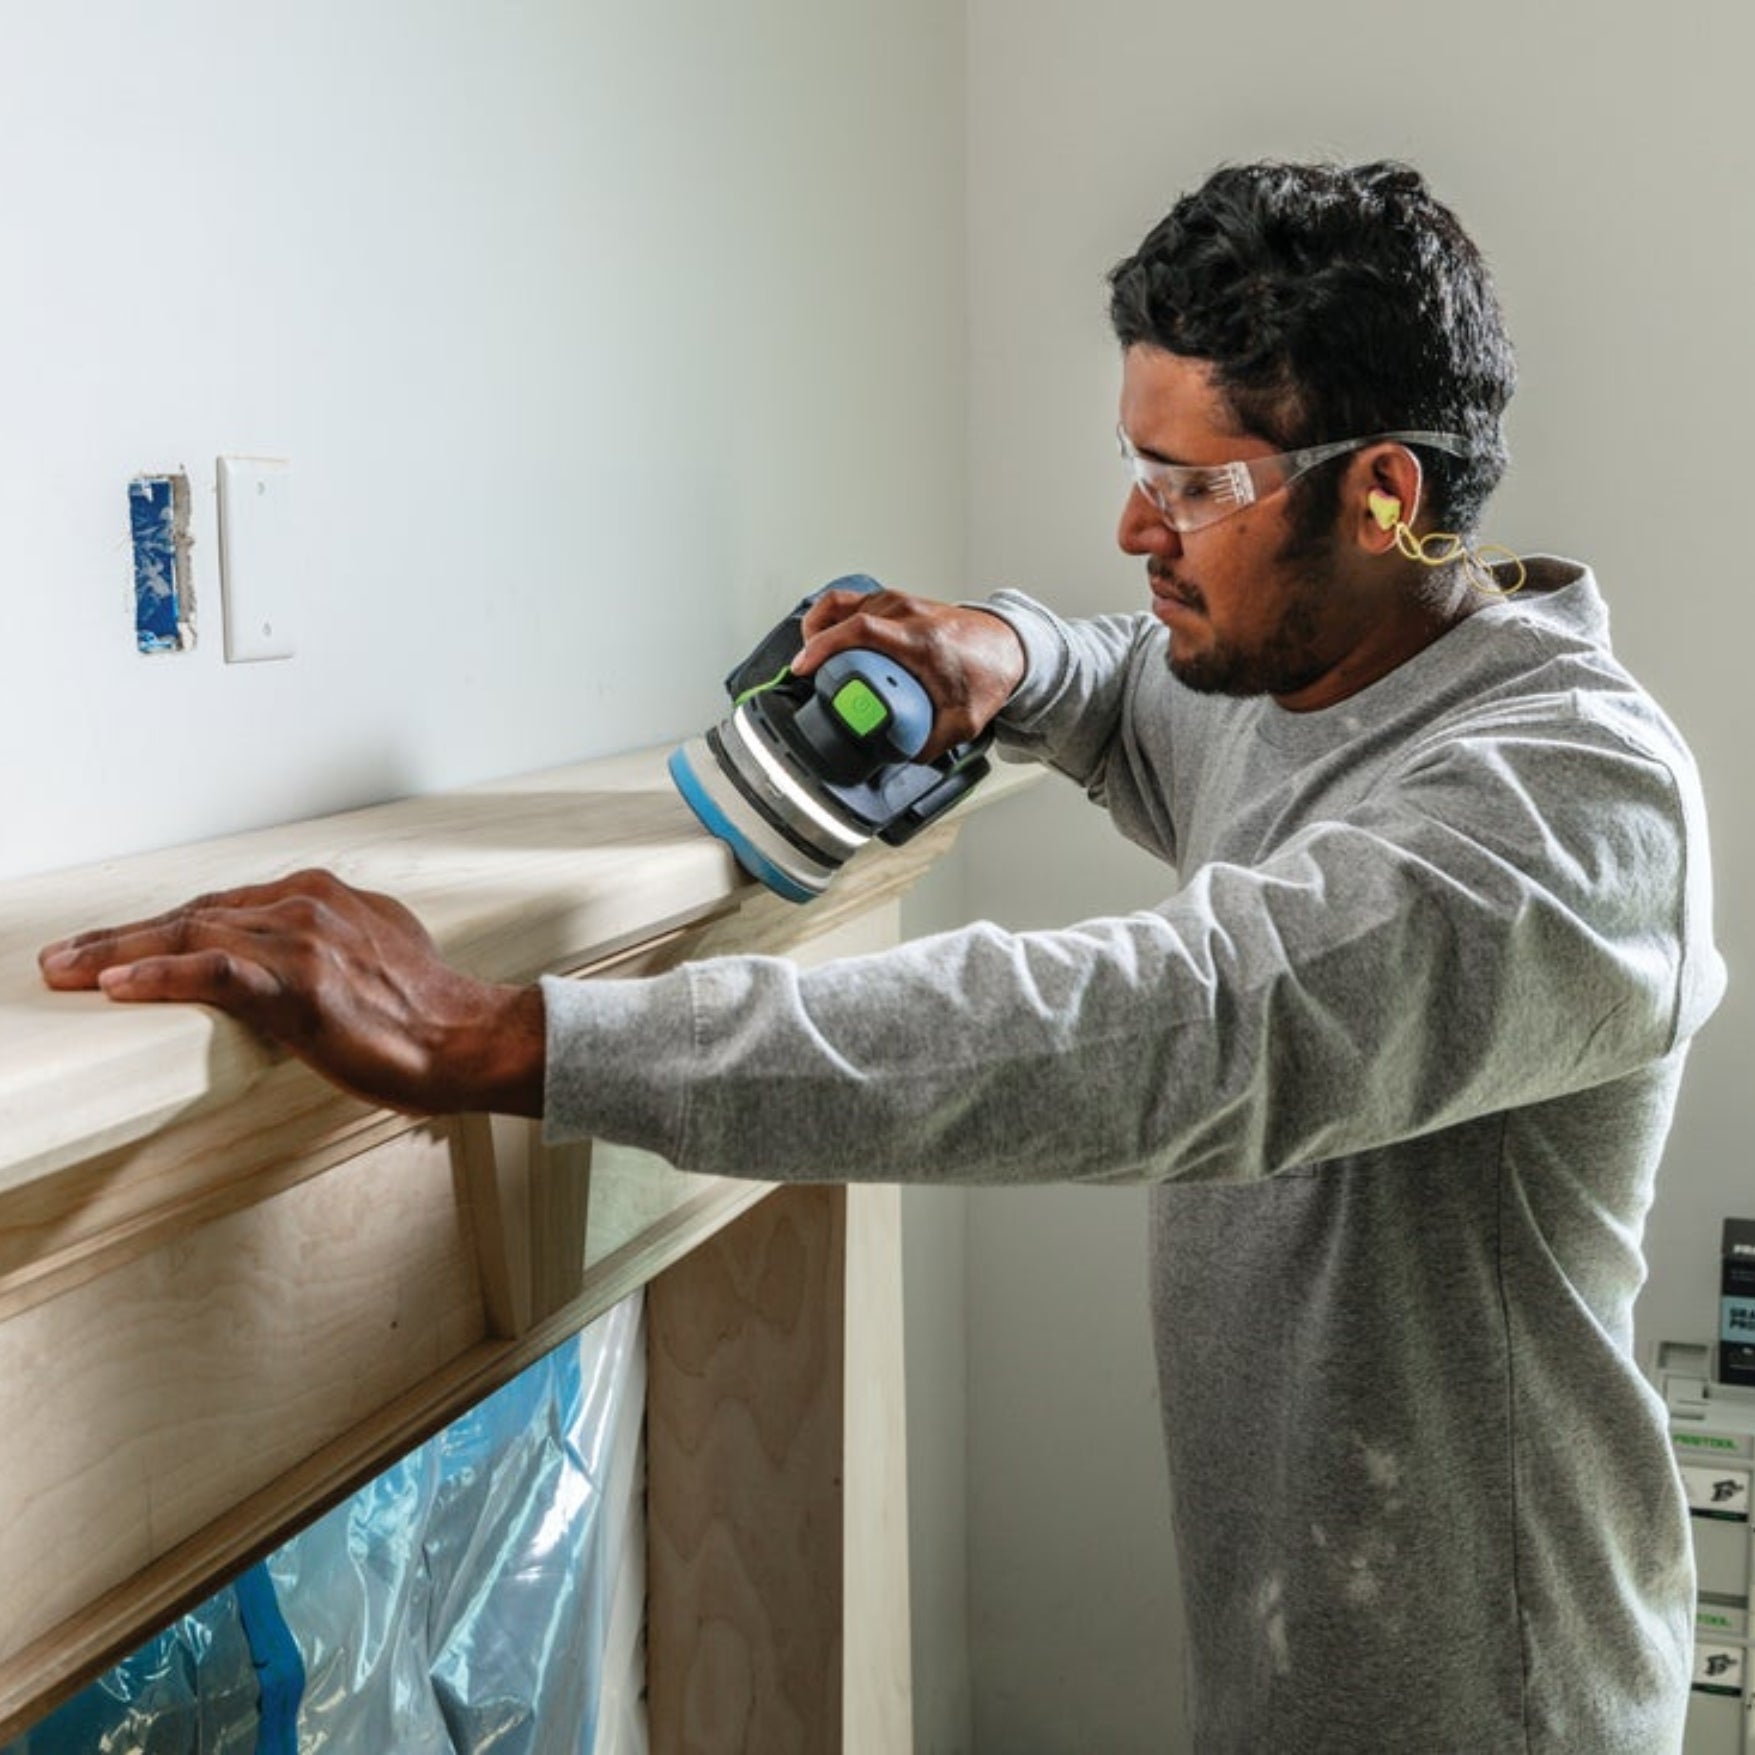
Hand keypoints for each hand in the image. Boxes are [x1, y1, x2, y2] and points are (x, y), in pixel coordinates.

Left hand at [38, 868, 545, 1117]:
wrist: (468, 1038)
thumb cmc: (427, 1008)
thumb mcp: (374, 949)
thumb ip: (327, 938)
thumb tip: (295, 953)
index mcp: (320, 895)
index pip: (219, 905)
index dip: (159, 927)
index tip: (114, 947)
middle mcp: (305, 905)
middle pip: (192, 914)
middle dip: (118, 938)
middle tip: (61, 959)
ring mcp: (302, 941)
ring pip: (190, 935)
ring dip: (117, 955)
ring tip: (66, 973)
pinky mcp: (301, 985)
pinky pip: (215, 972)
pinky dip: (162, 974)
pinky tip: (119, 986)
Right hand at [795, 587, 1025, 758]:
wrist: (1008, 646)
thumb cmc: (988, 672)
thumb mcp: (963, 721)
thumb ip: (930, 744)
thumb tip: (898, 756)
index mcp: (921, 640)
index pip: (860, 631)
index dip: (824, 646)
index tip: (805, 666)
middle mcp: (907, 613)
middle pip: (842, 612)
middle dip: (814, 640)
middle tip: (807, 672)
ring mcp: (900, 603)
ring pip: (842, 603)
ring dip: (821, 627)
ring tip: (816, 658)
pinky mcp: (897, 602)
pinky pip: (852, 600)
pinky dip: (833, 617)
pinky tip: (829, 637)